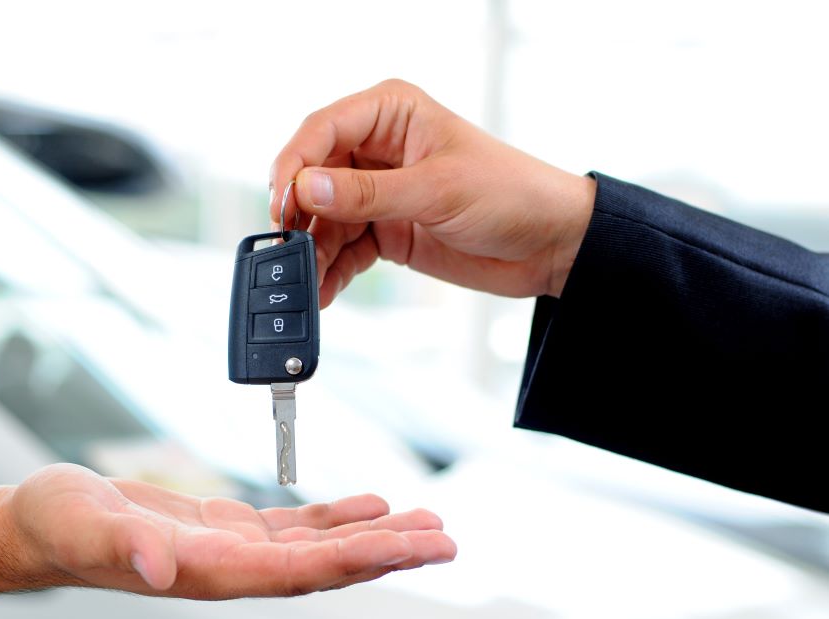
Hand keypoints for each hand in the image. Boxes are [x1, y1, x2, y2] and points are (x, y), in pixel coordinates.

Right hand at [10, 463, 455, 598]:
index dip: (358, 559)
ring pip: (319, 548)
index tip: (409, 547)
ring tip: (423, 524)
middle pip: (327, 567)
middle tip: (444, 540)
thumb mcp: (86, 528)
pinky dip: (335, 518)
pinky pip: (295, 528)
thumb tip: (163, 568)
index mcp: (209, 573)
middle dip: (388, 553)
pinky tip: (366, 506)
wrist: (43, 525)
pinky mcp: (227, 529)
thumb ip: (128, 548)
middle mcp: (232, 570)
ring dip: (373, 537)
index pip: (300, 572)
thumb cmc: (60, 529)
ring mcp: (233, 551)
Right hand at [270, 79, 595, 304]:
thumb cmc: (511, 194)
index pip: (323, 130)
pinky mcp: (386, 229)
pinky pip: (344, 248)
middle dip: (300, 215)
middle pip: (314, 177)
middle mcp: (378, 148)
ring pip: (325, 218)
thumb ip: (368, 193)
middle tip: (289, 248)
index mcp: (392, 113)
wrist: (550, 244)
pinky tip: (324, 290)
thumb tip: (308, 189)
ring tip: (306, 281)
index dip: (295, 165)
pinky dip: (332, 270)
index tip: (283, 203)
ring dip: (313, 251)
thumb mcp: (437, 190)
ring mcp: (380, 191)